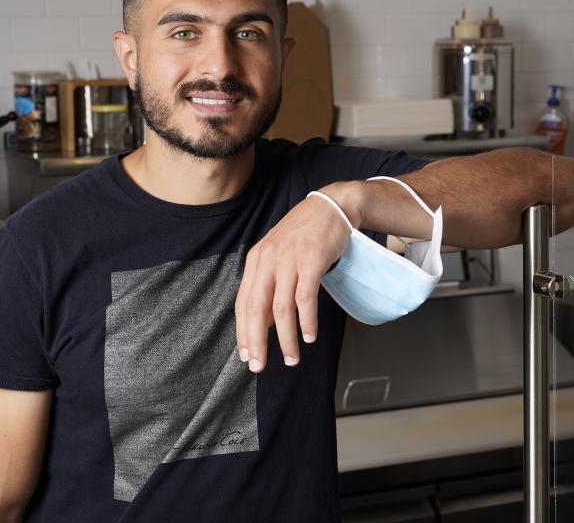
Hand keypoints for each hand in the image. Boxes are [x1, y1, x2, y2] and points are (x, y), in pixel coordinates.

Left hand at [234, 183, 356, 372]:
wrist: (330, 206)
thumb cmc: (304, 234)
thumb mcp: (278, 256)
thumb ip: (269, 286)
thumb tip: (262, 323)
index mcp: (256, 261)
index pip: (243, 303)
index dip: (243, 333)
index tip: (246, 356)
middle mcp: (268, 260)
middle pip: (256, 309)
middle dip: (257, 342)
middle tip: (259, 366)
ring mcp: (289, 260)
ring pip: (281, 308)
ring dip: (285, 338)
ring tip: (292, 358)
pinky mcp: (311, 260)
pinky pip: (305, 298)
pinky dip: (307, 321)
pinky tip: (309, 336)